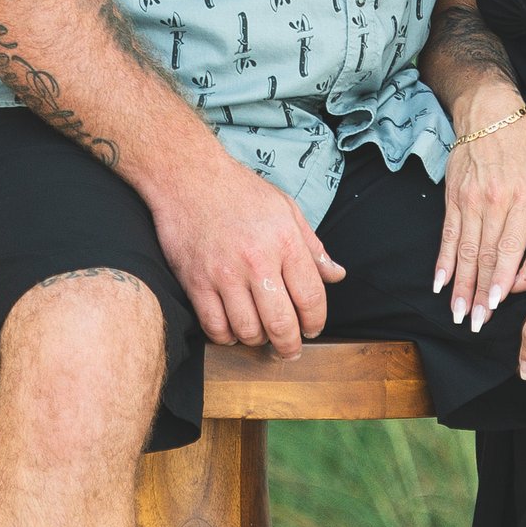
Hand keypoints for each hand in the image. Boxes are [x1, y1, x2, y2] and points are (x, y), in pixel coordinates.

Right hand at [152, 150, 345, 354]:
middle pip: (281, 324)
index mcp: (285, 241)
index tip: (312, 328)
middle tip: (290, 349)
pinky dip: (227, 336)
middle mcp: (256, 261)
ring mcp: (224, 274)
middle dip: (290, 345)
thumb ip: (313, 246)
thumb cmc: (239, 191)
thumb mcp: (286, 208)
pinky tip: (232, 327)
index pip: (311, 297)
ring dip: (258, 340)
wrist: (188, 177)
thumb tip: (337, 275)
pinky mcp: (196, 282)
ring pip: (248, 331)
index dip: (316, 321)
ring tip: (260, 333)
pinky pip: (215, 327)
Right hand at [434, 104, 525, 327]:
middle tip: (475, 322)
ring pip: (464, 249)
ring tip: (458, 311)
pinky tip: (440, 282)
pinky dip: (443, 260)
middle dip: (478, 291)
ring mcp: (471, 200)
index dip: (502, 275)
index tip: (496, 303)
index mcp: (523, 198)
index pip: (510, 245)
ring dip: (460, 283)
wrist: (489, 110)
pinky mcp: (454, 196)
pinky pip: (448, 234)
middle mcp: (494, 202)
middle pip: (484, 254)